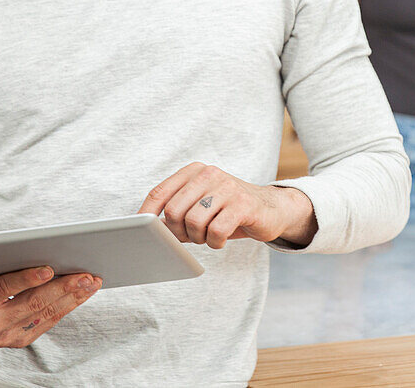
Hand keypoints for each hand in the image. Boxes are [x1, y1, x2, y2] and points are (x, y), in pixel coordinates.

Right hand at [0, 264, 100, 347]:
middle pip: (33, 303)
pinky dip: (68, 306)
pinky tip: (82, 293)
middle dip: (62, 287)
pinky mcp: (20, 341)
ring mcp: (7, 336)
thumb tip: (25, 243)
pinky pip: (49, 321)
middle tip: (84, 274)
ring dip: (72, 296)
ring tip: (91, 281)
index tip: (49, 268)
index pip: (4, 288)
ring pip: (46, 313)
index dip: (27, 278)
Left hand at [139, 162, 316, 248]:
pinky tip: (220, 240)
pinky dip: (215, 242)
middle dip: (178, 232)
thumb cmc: (228, 211)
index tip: (142, 231)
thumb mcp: (200, 207)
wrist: (271, 209)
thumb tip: (151, 230)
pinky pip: (216, 231)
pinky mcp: (243, 204)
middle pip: (174, 211)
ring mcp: (227, 187)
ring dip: (198, 238)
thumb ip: (177, 213)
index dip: (146, 214)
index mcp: (194, 171)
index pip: (160, 192)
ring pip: (194, 222)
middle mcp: (209, 174)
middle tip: (192, 237)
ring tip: (208, 237)